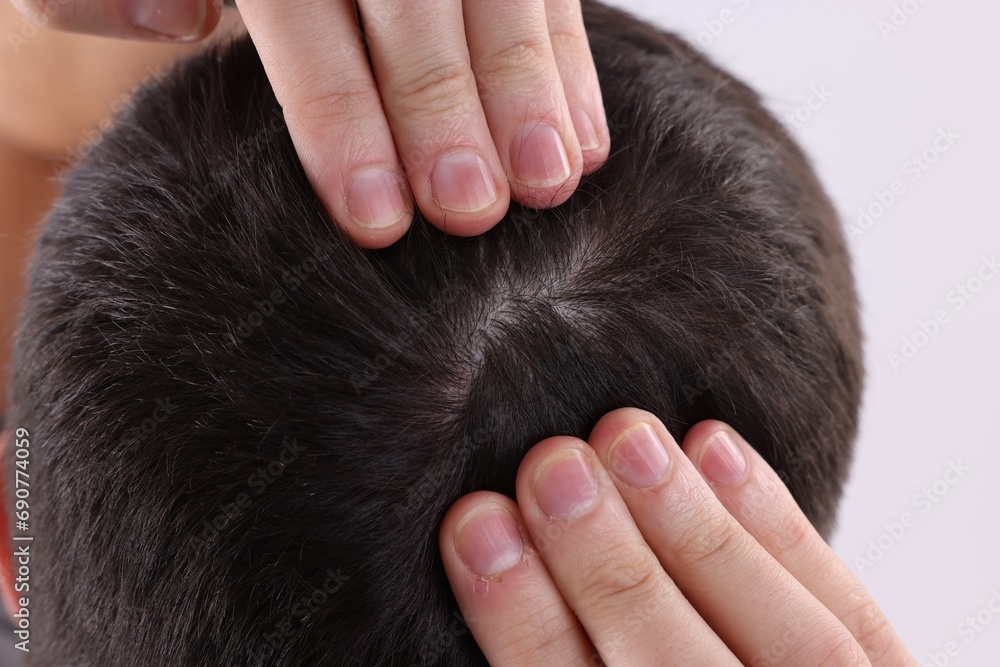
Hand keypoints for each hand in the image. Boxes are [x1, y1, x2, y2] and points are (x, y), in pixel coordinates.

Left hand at [11, 0, 608, 247]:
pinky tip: (584, 142)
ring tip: (550, 183)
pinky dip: (571, 65)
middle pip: (413, 1)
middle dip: (444, 108)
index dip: (340, 119)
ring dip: (531, 87)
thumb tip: (172, 19)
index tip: (378, 223)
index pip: (303, 16)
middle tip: (473, 213)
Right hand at [440, 408, 916, 664]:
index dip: (525, 625)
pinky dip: (780, 526)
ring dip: (700, 531)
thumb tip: (492, 562)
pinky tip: (713, 446)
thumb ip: (560, 657)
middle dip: (613, 569)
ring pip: (793, 649)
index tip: (475, 526)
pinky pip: (855, 618)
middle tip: (553, 466)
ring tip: (627, 437)